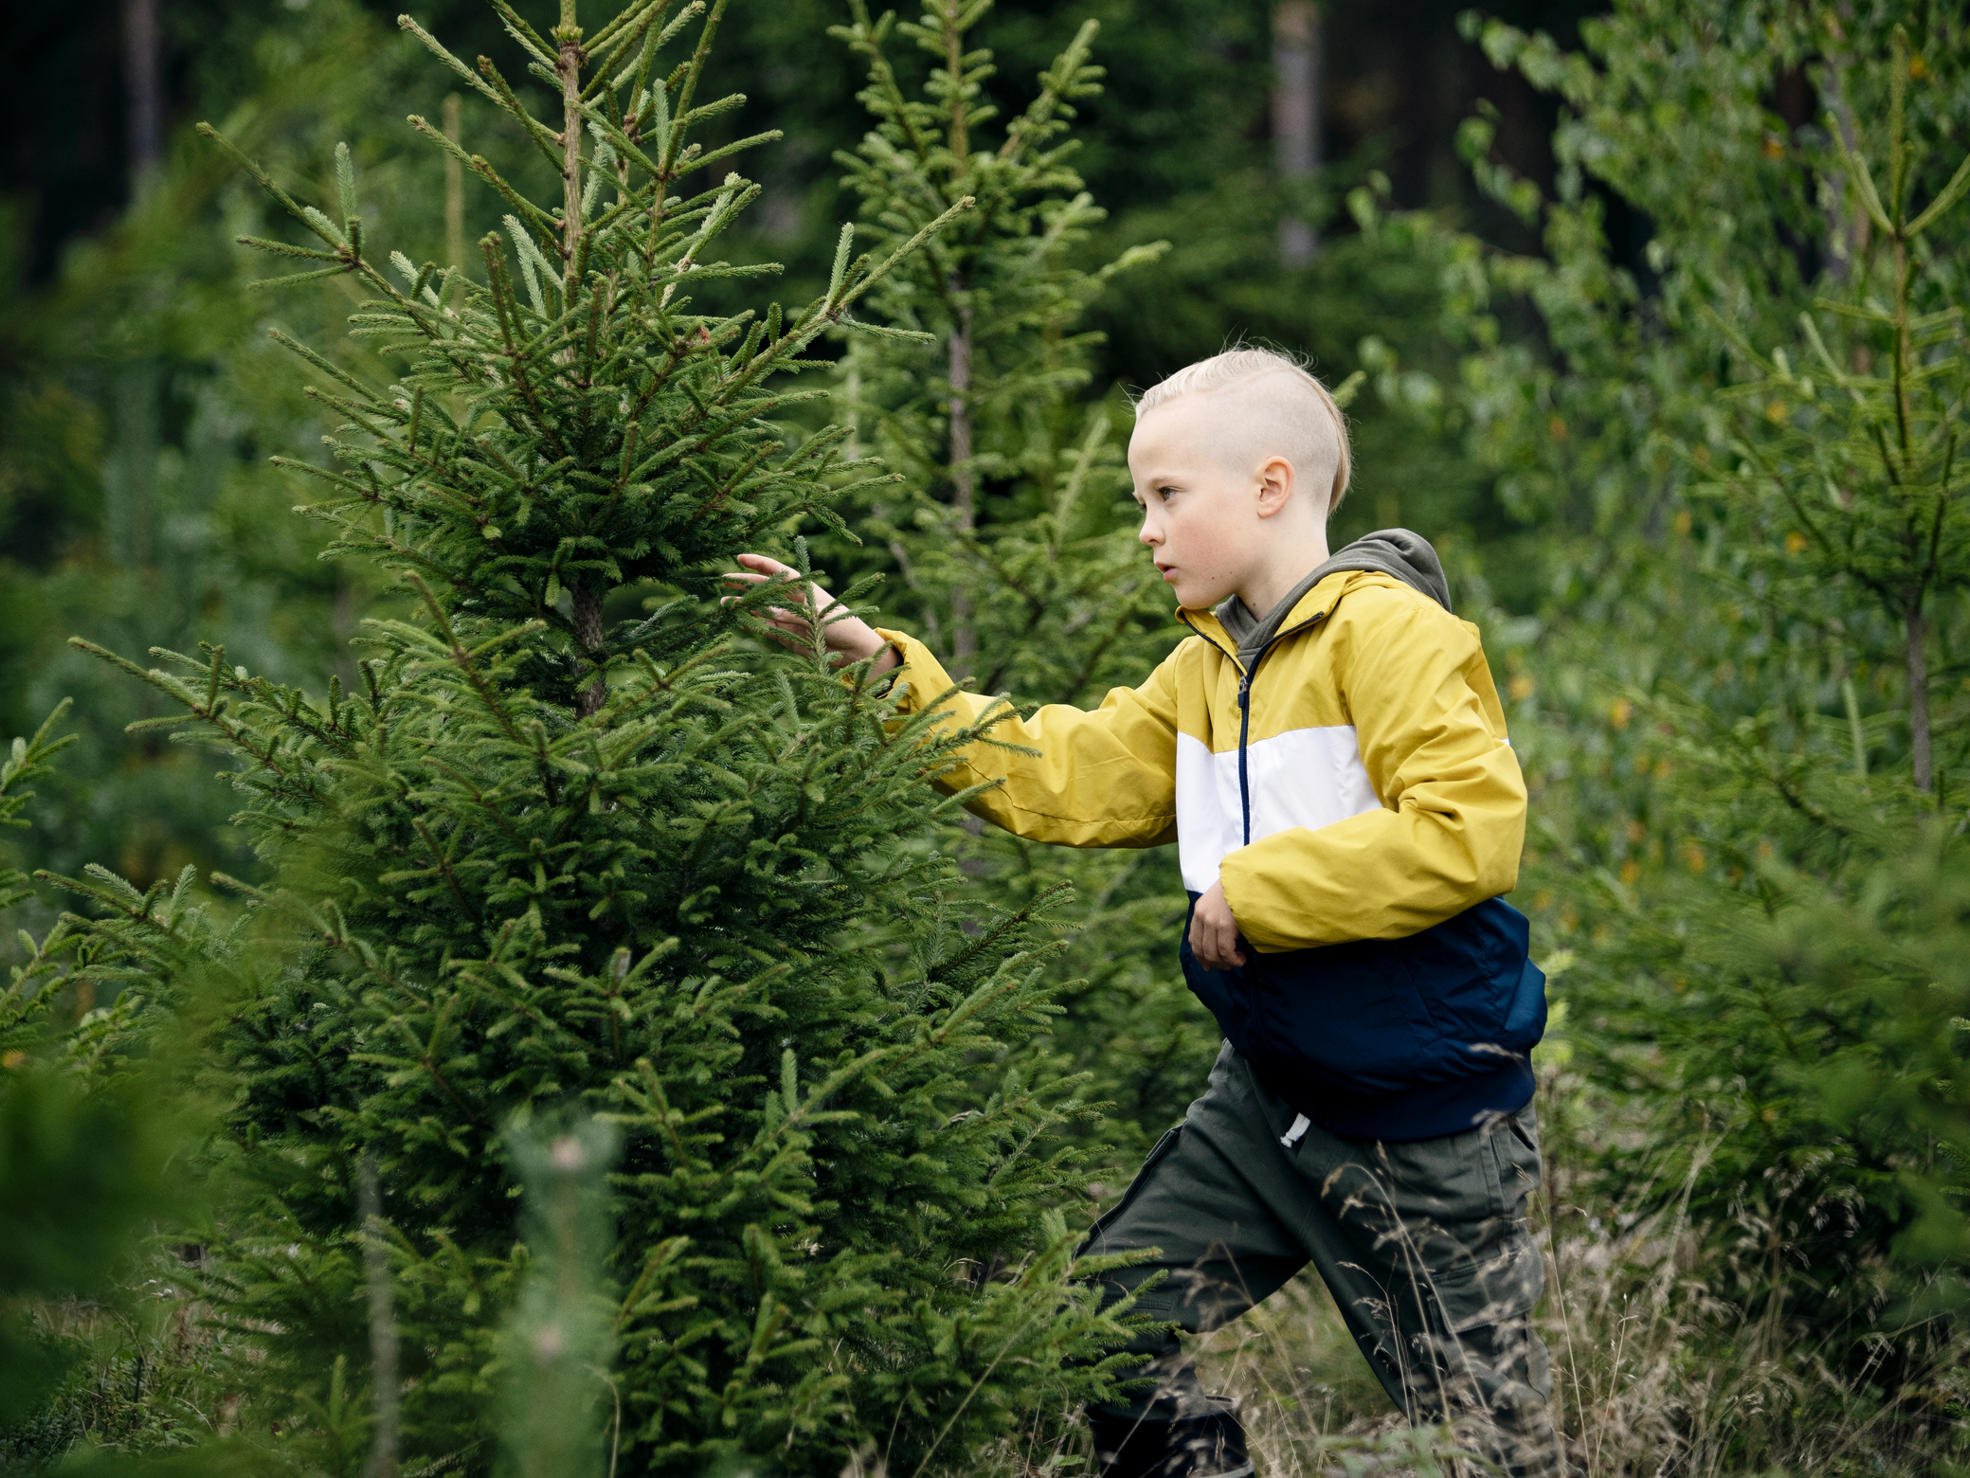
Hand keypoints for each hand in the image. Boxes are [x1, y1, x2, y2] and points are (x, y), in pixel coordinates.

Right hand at [719, 552, 898, 673]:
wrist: (852, 650)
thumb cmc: (841, 624)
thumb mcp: (817, 616)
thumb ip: (793, 614)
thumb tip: (769, 611)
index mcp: (802, 587)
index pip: (777, 571)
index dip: (758, 563)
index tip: (740, 558)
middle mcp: (791, 600)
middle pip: (763, 588)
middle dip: (743, 583)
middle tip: (723, 579)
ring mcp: (787, 617)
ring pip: (759, 608)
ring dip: (742, 604)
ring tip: (723, 603)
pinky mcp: (785, 636)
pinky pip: (763, 627)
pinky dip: (750, 623)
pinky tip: (735, 620)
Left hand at [1188, 880, 1247, 969]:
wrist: (1250, 875)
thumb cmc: (1241, 889)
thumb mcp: (1222, 900)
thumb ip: (1216, 917)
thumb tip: (1218, 944)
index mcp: (1199, 910)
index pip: (1193, 940)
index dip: (1200, 957)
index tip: (1208, 966)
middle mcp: (1202, 916)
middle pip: (1201, 950)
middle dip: (1215, 963)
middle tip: (1228, 966)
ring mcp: (1212, 921)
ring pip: (1213, 954)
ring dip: (1225, 963)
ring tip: (1237, 961)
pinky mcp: (1225, 925)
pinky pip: (1226, 951)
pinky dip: (1233, 960)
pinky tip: (1241, 958)